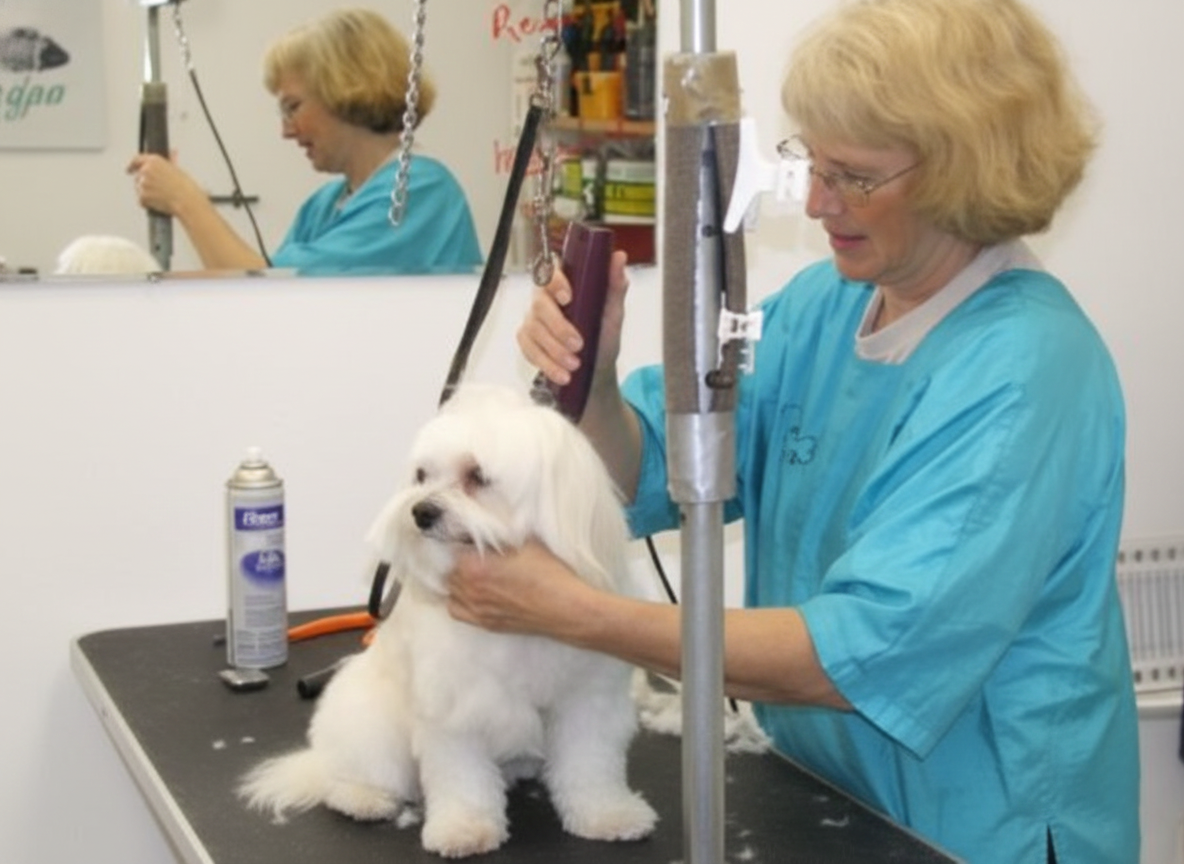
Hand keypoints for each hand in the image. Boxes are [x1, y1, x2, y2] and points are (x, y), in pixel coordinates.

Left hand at [126, 152, 203, 216]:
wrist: (186, 201)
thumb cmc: (185, 186)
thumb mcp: (178, 169)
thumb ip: (170, 160)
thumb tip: (172, 153)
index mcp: (153, 161)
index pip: (136, 160)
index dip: (132, 165)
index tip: (129, 169)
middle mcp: (145, 170)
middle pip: (138, 177)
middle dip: (145, 183)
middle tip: (159, 190)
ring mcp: (142, 184)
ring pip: (140, 189)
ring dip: (147, 193)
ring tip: (162, 196)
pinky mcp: (142, 197)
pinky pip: (142, 200)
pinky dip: (148, 203)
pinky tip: (160, 202)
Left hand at [447, 540, 595, 637]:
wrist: (565, 608)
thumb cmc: (549, 574)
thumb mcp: (525, 540)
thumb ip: (500, 531)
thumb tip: (486, 517)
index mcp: (475, 567)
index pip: (451, 549)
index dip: (460, 540)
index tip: (469, 537)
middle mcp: (470, 590)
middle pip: (448, 570)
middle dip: (459, 560)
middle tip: (475, 553)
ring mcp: (476, 609)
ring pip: (450, 591)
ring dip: (457, 580)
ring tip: (473, 573)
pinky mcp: (485, 623)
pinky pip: (456, 610)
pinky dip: (458, 600)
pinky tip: (472, 592)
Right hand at [516, 249, 630, 388]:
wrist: (596, 368)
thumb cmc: (603, 334)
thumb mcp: (613, 311)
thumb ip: (615, 285)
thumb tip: (619, 257)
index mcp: (563, 285)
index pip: (550, 273)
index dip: (555, 283)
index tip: (568, 298)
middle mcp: (543, 299)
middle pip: (539, 305)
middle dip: (559, 328)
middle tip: (579, 345)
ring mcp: (532, 320)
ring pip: (534, 331)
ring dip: (554, 350)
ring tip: (574, 365)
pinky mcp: (527, 342)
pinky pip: (529, 350)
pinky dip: (546, 364)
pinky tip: (562, 374)